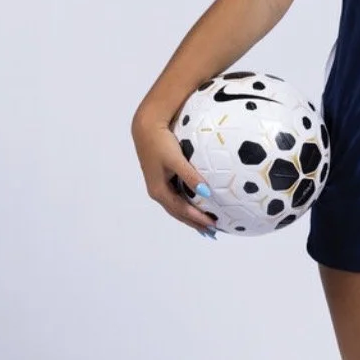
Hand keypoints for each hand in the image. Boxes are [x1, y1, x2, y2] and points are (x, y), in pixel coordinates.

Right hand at [131, 114, 218, 234]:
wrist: (146, 127)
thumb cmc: (161, 143)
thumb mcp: (177, 160)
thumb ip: (191, 176)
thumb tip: (206, 192)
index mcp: (159, 190)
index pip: (182, 210)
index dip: (197, 219)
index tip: (213, 225)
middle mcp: (157, 191)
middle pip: (178, 213)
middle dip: (194, 223)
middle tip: (211, 232)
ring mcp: (158, 185)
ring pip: (176, 206)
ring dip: (189, 216)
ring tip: (204, 224)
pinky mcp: (160, 178)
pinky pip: (175, 197)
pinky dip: (185, 205)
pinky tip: (193, 206)